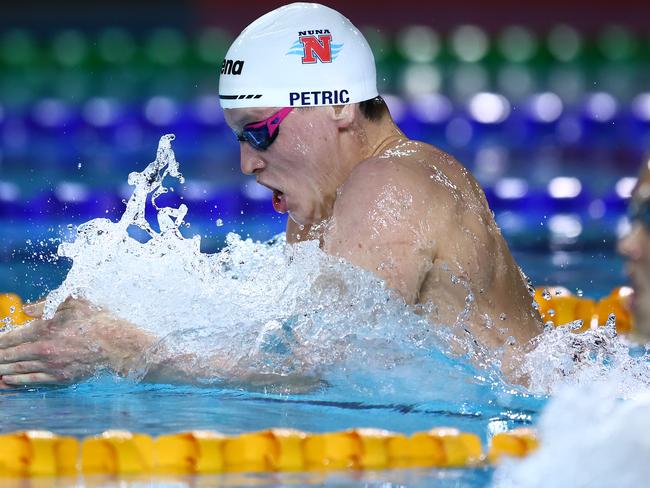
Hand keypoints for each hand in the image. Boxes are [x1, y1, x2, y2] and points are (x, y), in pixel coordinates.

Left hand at [0, 297, 152, 386]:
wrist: (119, 345)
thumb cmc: (99, 320)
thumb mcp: (75, 302)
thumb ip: (46, 304)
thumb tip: (25, 311)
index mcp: (45, 328)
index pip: (10, 337)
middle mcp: (44, 349)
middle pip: (9, 355)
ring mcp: (51, 365)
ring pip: (17, 369)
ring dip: (2, 369)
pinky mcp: (60, 377)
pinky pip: (32, 380)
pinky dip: (16, 381)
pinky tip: (6, 380)